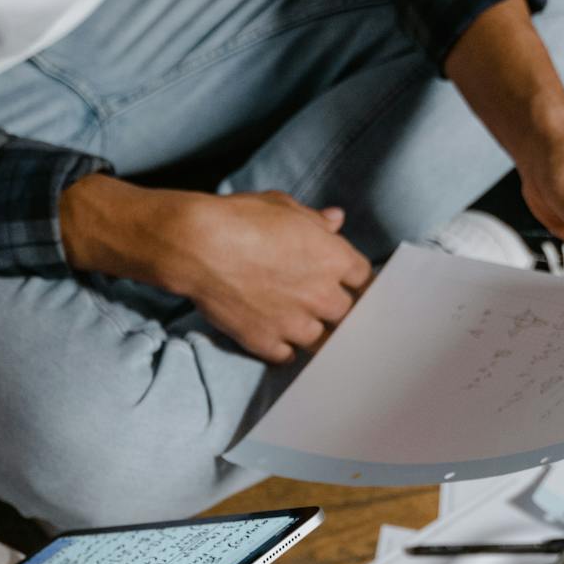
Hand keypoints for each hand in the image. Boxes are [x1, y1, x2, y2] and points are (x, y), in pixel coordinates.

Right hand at [59, 176, 371, 363]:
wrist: (198, 246)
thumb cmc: (240, 218)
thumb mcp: (282, 207)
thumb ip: (315, 220)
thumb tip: (336, 219)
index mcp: (333, 258)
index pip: (364, 278)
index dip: (354, 279)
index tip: (347, 280)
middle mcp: (321, 295)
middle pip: (348, 314)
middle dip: (337, 308)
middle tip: (323, 303)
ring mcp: (295, 323)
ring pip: (322, 341)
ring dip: (314, 332)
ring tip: (301, 323)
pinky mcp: (267, 342)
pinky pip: (288, 356)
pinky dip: (284, 348)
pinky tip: (276, 336)